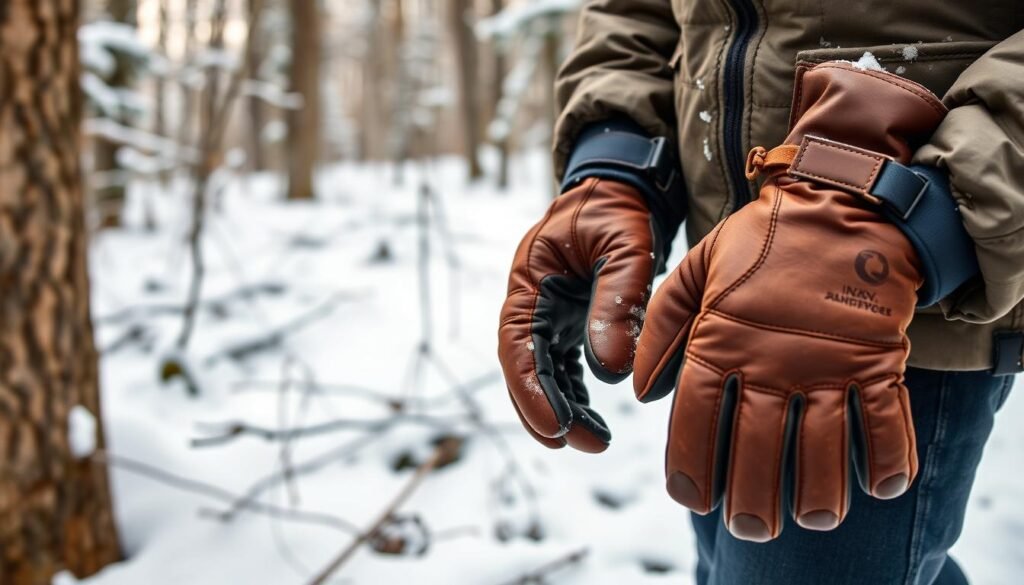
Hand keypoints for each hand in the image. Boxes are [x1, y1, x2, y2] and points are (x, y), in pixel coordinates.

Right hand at [498, 178, 659, 452]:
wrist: (620, 187)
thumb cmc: (617, 210)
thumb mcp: (624, 247)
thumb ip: (617, 304)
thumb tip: (613, 372)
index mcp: (529, 283)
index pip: (517, 348)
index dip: (531, 392)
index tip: (555, 428)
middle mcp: (530, 303)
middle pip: (525, 370)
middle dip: (548, 412)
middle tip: (585, 444)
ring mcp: (546, 314)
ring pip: (543, 374)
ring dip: (562, 409)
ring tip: (596, 440)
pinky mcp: (566, 321)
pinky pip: (562, 366)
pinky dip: (575, 394)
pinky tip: (595, 417)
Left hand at [633, 62, 946, 540]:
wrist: (837, 201)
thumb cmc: (760, 240)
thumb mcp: (694, 270)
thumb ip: (659, 328)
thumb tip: (640, 393)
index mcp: (720, 338)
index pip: (697, 418)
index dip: (691, 466)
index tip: (692, 499)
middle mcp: (771, 358)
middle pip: (757, 445)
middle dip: (752, 498)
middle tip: (750, 529)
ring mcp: (827, 359)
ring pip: (822, 444)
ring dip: (817, 491)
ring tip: (811, 521)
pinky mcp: (876, 354)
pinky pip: (885, 416)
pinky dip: (889, 456)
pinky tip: (882, 488)